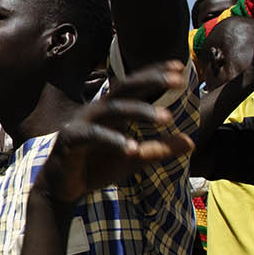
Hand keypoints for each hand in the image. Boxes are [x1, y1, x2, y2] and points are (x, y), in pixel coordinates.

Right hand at [36, 61, 191, 202]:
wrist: (63, 187)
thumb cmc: (96, 166)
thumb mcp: (134, 158)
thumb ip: (159, 149)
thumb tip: (191, 142)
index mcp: (112, 111)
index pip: (135, 86)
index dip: (155, 74)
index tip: (181, 67)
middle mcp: (98, 110)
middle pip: (125, 88)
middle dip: (151, 81)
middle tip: (179, 80)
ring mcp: (82, 122)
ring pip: (113, 109)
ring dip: (140, 111)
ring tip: (167, 118)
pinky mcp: (71, 139)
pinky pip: (94, 135)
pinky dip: (114, 141)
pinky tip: (133, 149)